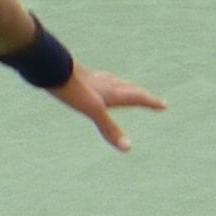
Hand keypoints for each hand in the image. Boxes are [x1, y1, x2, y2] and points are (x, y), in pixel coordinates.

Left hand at [47, 64, 166, 151]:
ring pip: (114, 82)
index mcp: (113, 91)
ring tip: (126, 89)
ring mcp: (92, 78)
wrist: (52, 67)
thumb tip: (128, 148)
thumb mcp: (93, 110)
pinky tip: (95, 83)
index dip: (151, 102)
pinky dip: (105, 83)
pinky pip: (98, 80)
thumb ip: (109, 128)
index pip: (137, 97)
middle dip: (141, 95)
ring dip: (124, 87)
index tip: (164, 105)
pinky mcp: (80, 75)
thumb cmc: (74, 88)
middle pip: (129, 88)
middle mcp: (106, 83)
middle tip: (150, 99)